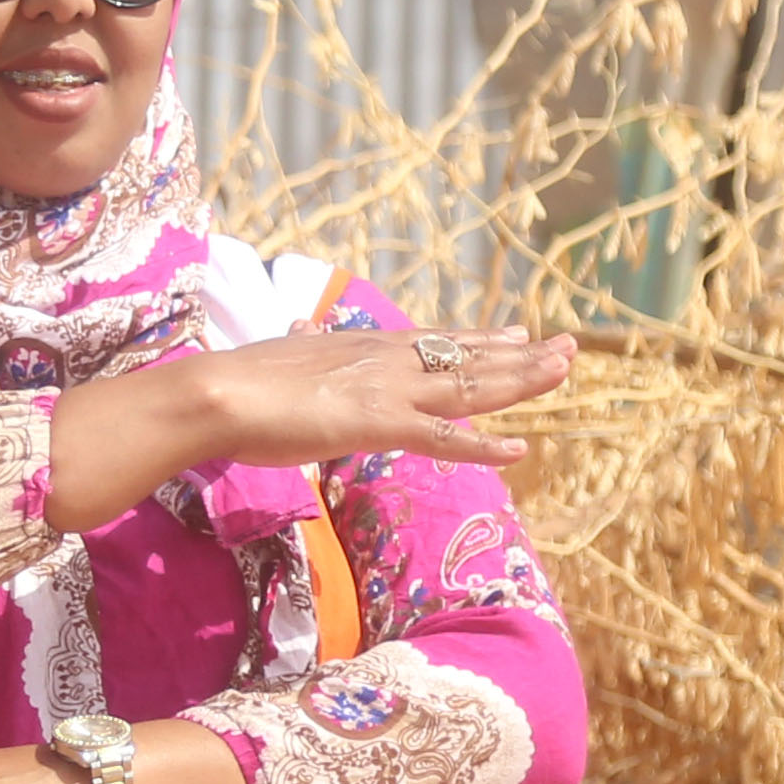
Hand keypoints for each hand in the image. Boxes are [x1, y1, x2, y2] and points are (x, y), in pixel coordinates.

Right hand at [50, 323, 572, 528]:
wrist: (218, 394)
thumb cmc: (240, 388)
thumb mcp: (283, 364)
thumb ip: (302, 356)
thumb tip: (298, 335)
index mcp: (364, 348)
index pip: (433, 343)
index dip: (478, 341)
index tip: (514, 334)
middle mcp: (385, 361)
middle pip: (464, 357)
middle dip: (519, 355)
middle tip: (565, 346)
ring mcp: (386, 391)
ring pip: (468, 386)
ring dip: (520, 381)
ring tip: (562, 371)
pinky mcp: (378, 423)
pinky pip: (442, 438)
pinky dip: (481, 445)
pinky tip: (517, 449)